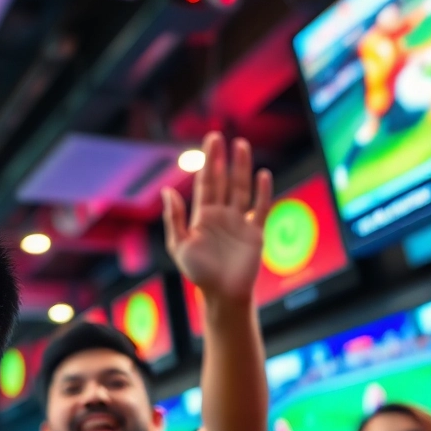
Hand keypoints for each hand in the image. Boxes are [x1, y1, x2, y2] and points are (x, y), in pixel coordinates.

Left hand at [162, 133, 272, 304]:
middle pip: (223, 180)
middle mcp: (222, 214)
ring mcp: (240, 221)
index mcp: (203, 216)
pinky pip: (261, 208)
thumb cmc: (199, 273)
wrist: (222, 295)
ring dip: (242, 168)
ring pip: (241, 188)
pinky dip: (263, 192)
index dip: (208, 161)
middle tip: (221, 136)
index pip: (206, 182)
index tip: (210, 140)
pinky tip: (263, 175)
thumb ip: (174, 219)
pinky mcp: (255, 232)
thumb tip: (167, 191)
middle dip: (222, 159)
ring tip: (242, 146)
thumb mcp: (179, 246)